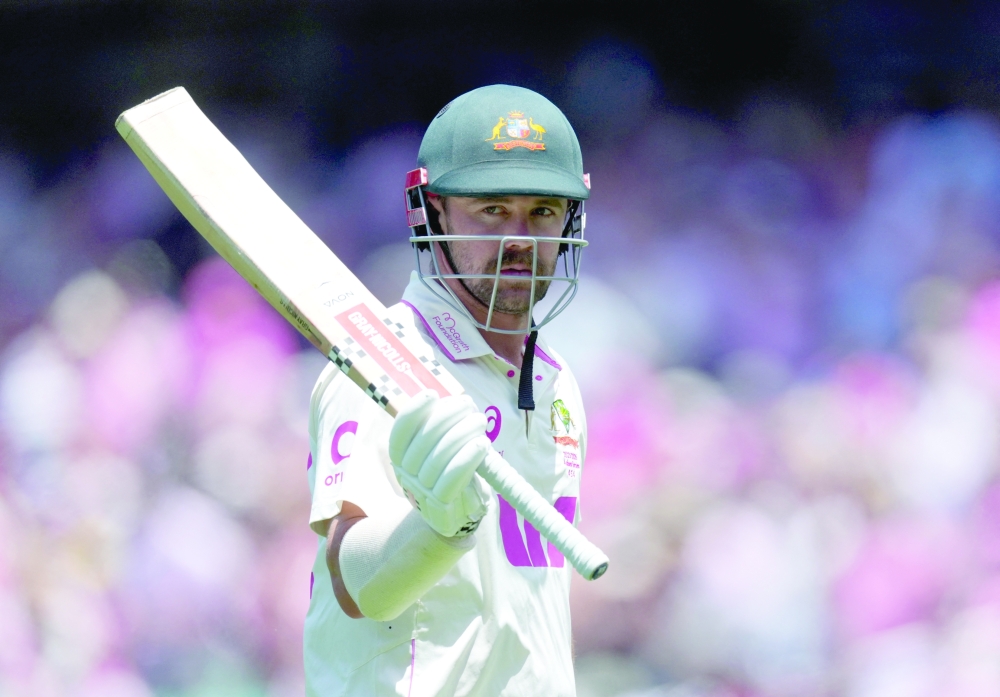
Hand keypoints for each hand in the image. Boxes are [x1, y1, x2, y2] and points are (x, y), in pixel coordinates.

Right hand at [388, 390, 490, 536]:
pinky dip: (468, 458)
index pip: (401, 430)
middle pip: (424, 439)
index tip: (432, 394)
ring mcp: (422, 490)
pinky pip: (452, 478)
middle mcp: (406, 472)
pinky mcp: (441, 505)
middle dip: (448, 415)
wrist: (455, 514)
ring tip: (479, 421)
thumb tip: (453, 403)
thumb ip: (440, 428)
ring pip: (440, 457)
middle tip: (468, 405)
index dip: (414, 410)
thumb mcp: (438, 449)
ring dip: (463, 433)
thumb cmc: (448, 472)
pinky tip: (482, 445)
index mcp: (400, 456)